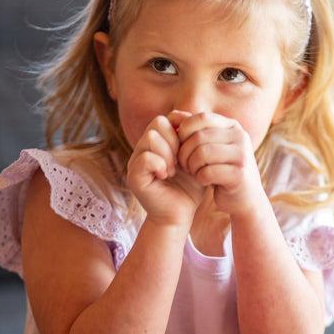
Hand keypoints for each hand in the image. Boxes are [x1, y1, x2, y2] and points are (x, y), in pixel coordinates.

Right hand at [126, 111, 203, 225]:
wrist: (180, 215)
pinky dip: (160, 165)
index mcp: (158, 143)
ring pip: (150, 137)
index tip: (190, 149)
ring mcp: (136, 161)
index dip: (181, 129)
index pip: (166, 119)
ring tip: (174, 170)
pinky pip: (145, 157)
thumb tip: (199, 118)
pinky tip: (167, 176)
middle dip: (175, 140)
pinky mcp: (134, 176)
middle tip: (182, 161)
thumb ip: (195, 141)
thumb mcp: (196, 161)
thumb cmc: (190, 189)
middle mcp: (144, 149)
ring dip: (168, 153)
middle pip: (157, 123)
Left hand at [176, 112, 267, 216]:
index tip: (181, 146)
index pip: (201, 118)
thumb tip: (172, 115)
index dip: (184, 131)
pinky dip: (200, 178)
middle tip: (184, 165)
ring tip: (194, 172)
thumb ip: (194, 130)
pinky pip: (207, 172)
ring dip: (191, 166)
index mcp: (233, 126)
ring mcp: (242, 155)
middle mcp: (240, 137)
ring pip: (201, 154)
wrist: (246, 198)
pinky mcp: (239, 175)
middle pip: (199, 137)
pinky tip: (204, 181)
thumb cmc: (222, 169)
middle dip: (185, 152)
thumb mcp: (211, 146)